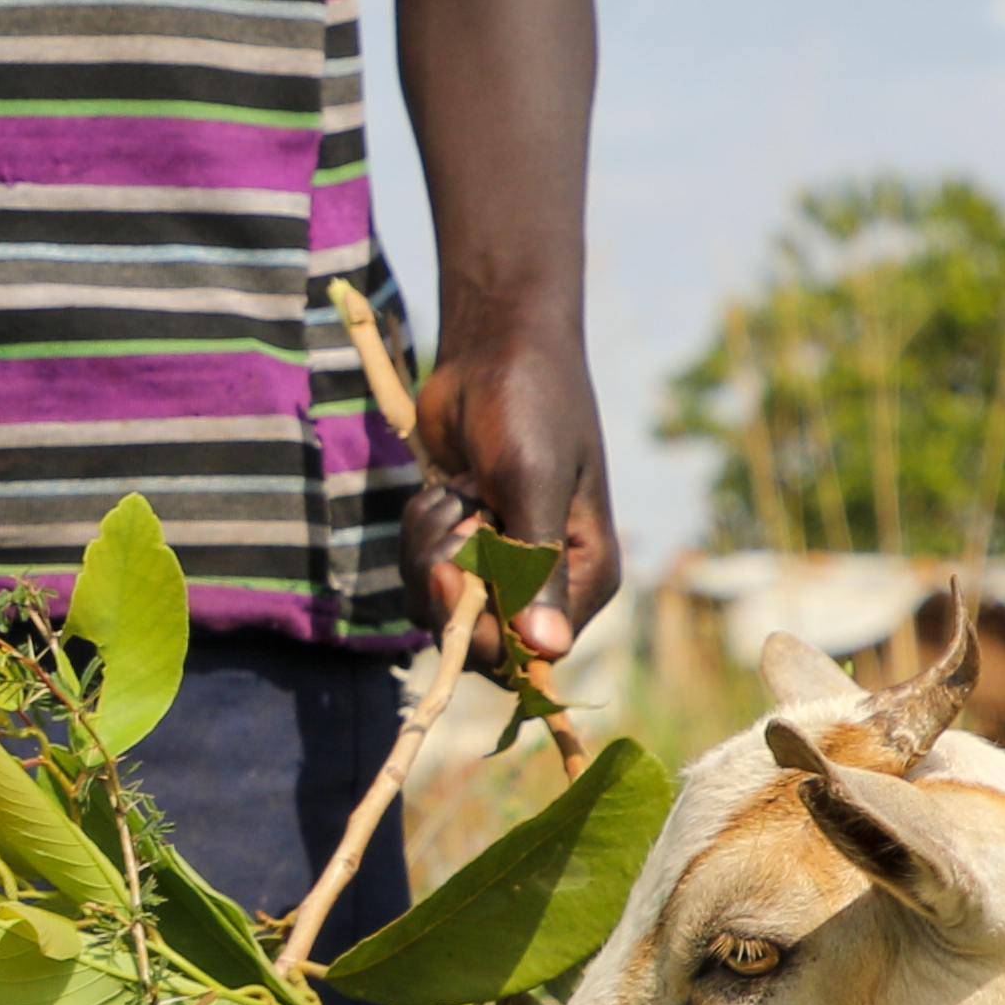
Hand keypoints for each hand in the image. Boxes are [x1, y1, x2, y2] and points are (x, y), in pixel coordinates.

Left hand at [402, 334, 622, 666]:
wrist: (493, 351)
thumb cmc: (530, 407)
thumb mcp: (535, 483)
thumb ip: (534, 566)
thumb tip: (548, 651)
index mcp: (584, 578)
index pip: (531, 654)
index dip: (483, 631)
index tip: (449, 575)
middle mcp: (544, 584)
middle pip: (479, 640)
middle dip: (448, 585)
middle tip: (452, 516)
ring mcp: (497, 565)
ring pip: (440, 608)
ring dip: (430, 549)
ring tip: (454, 494)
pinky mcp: (458, 545)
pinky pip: (420, 574)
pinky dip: (420, 531)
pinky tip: (445, 488)